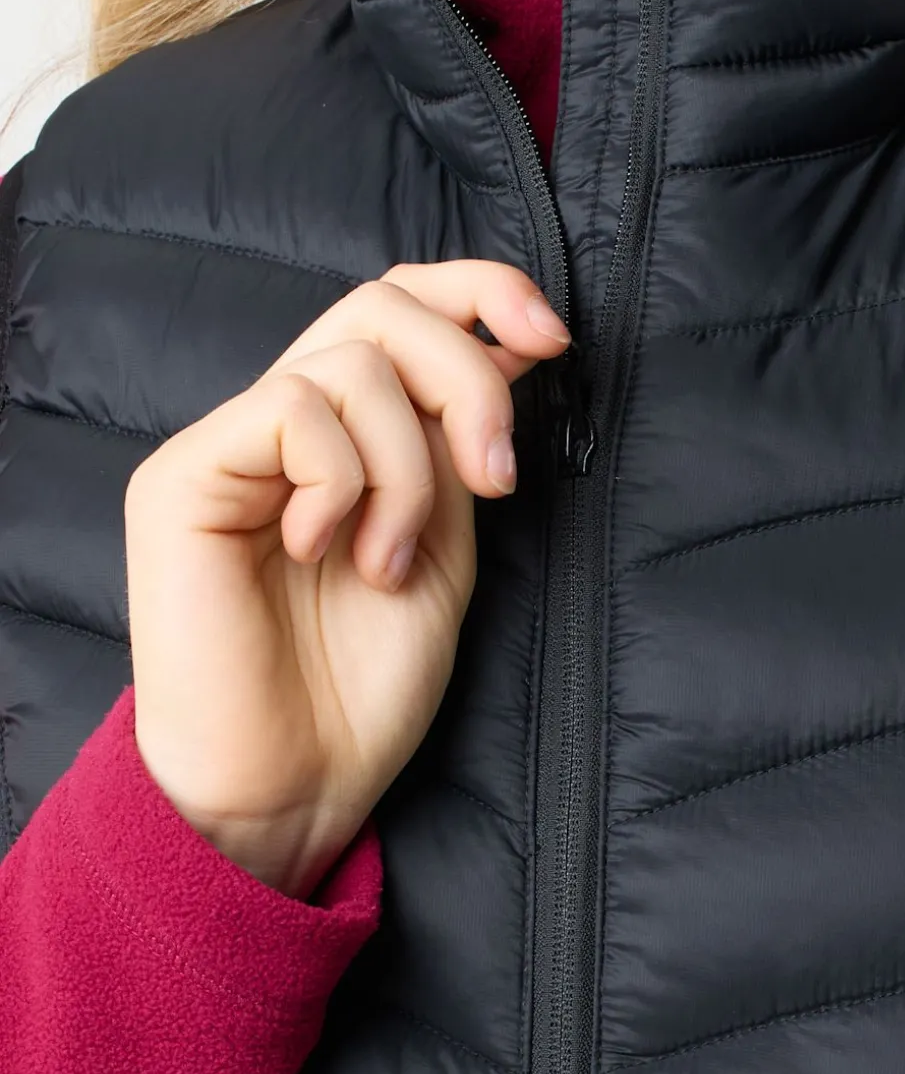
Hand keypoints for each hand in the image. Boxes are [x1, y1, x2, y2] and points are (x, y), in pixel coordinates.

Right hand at [124, 260, 571, 896]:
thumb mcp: (445, 535)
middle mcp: (282, 417)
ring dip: (406, 467)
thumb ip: (460, 439)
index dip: (482, 290)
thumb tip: (514, 340)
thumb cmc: (365, 679)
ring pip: (351, 362)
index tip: (553, 337)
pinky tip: (322, 550)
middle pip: (383, 301)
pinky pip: (292, 410)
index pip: (402, 299)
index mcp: (345, 427)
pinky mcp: (182, 474)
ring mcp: (227, 441)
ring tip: (388, 561)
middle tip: (495, 482)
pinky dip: (342, 481)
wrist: (293, 783)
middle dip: (467, 375)